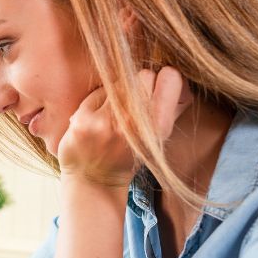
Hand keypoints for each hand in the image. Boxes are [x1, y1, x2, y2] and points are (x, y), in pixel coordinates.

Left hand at [57, 66, 190, 188]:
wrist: (95, 183)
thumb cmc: (129, 157)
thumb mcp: (157, 138)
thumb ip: (170, 107)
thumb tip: (175, 75)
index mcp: (158, 129)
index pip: (170, 77)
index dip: (165, 79)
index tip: (159, 88)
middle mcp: (133, 123)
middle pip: (144, 75)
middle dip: (141, 85)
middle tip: (134, 103)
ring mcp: (105, 121)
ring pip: (120, 82)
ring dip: (119, 93)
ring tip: (115, 114)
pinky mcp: (82, 119)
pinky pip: (98, 91)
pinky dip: (99, 101)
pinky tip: (98, 119)